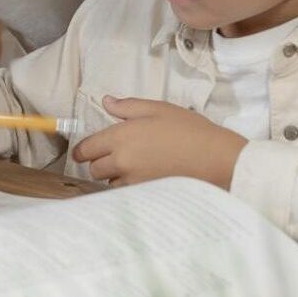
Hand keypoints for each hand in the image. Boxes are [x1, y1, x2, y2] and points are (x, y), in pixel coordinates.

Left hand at [72, 97, 247, 189]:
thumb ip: (127, 106)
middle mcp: (121, 162)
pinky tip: (141, 177)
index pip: (87, 149)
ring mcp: (133, 182)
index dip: (82, 150)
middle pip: (94, 169)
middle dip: (98, 162)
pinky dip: (127, 187)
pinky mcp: (146, 195)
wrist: (215, 159)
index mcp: (120, 137)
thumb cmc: (187, 129)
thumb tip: (106, 101)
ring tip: (130, 166)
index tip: (84, 151)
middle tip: (112, 155)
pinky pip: (126, 193)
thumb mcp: (157, 108)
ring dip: (113, 176)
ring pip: (109, 183)